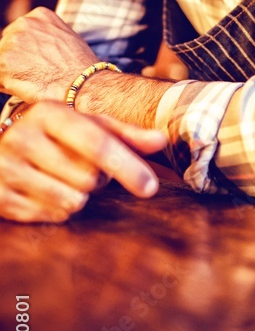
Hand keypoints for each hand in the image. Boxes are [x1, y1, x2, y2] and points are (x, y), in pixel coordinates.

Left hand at [0, 7, 96, 102]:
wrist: (82, 84)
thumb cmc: (80, 67)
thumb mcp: (66, 38)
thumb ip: (45, 36)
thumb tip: (33, 48)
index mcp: (39, 15)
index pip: (20, 32)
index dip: (27, 50)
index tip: (37, 61)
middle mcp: (22, 24)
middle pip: (7, 44)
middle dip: (16, 60)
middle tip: (36, 73)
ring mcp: (10, 43)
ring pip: (2, 62)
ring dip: (12, 73)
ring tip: (34, 81)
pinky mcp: (1, 64)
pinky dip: (7, 85)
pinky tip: (26, 87)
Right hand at [0, 102, 167, 222]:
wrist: (2, 148)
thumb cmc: (57, 136)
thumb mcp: (89, 126)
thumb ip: (126, 135)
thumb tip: (162, 140)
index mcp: (48, 113)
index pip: (97, 145)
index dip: (128, 168)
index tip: (150, 188)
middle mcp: (21, 137)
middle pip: (89, 179)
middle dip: (98, 180)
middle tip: (83, 168)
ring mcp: (5, 169)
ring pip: (72, 201)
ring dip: (80, 197)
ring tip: (64, 179)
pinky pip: (52, 217)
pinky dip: (59, 209)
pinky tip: (46, 192)